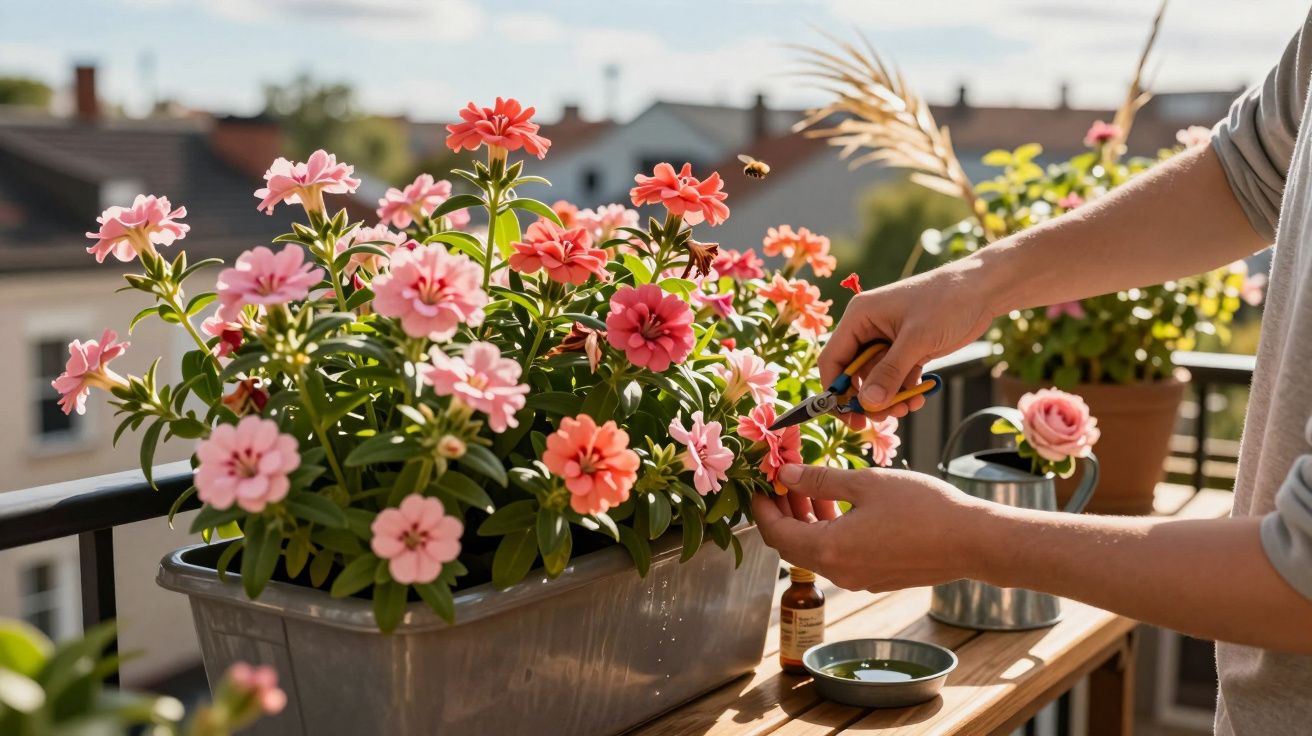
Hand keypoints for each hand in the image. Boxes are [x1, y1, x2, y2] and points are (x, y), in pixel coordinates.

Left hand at [752, 463, 989, 591]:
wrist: (973, 541)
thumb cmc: (923, 508)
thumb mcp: (866, 483)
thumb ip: (821, 480)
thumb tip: (786, 473)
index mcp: (830, 549)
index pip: (776, 534)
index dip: (762, 508)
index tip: (759, 484)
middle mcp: (839, 572)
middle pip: (791, 547)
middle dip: (782, 513)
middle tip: (783, 481)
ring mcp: (858, 579)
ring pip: (816, 552)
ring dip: (806, 522)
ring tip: (810, 488)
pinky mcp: (876, 578)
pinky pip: (839, 557)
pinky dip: (828, 533)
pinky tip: (839, 507)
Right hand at [822, 266, 993, 422]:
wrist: (982, 290)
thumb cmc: (947, 301)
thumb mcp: (917, 339)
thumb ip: (890, 372)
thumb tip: (868, 403)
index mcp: (859, 317)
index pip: (833, 359)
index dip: (835, 391)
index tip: (849, 417)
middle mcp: (868, 329)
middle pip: (854, 375)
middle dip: (868, 399)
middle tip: (883, 418)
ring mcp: (887, 340)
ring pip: (877, 380)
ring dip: (889, 398)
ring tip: (908, 407)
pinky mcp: (907, 349)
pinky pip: (896, 378)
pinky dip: (904, 391)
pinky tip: (919, 398)